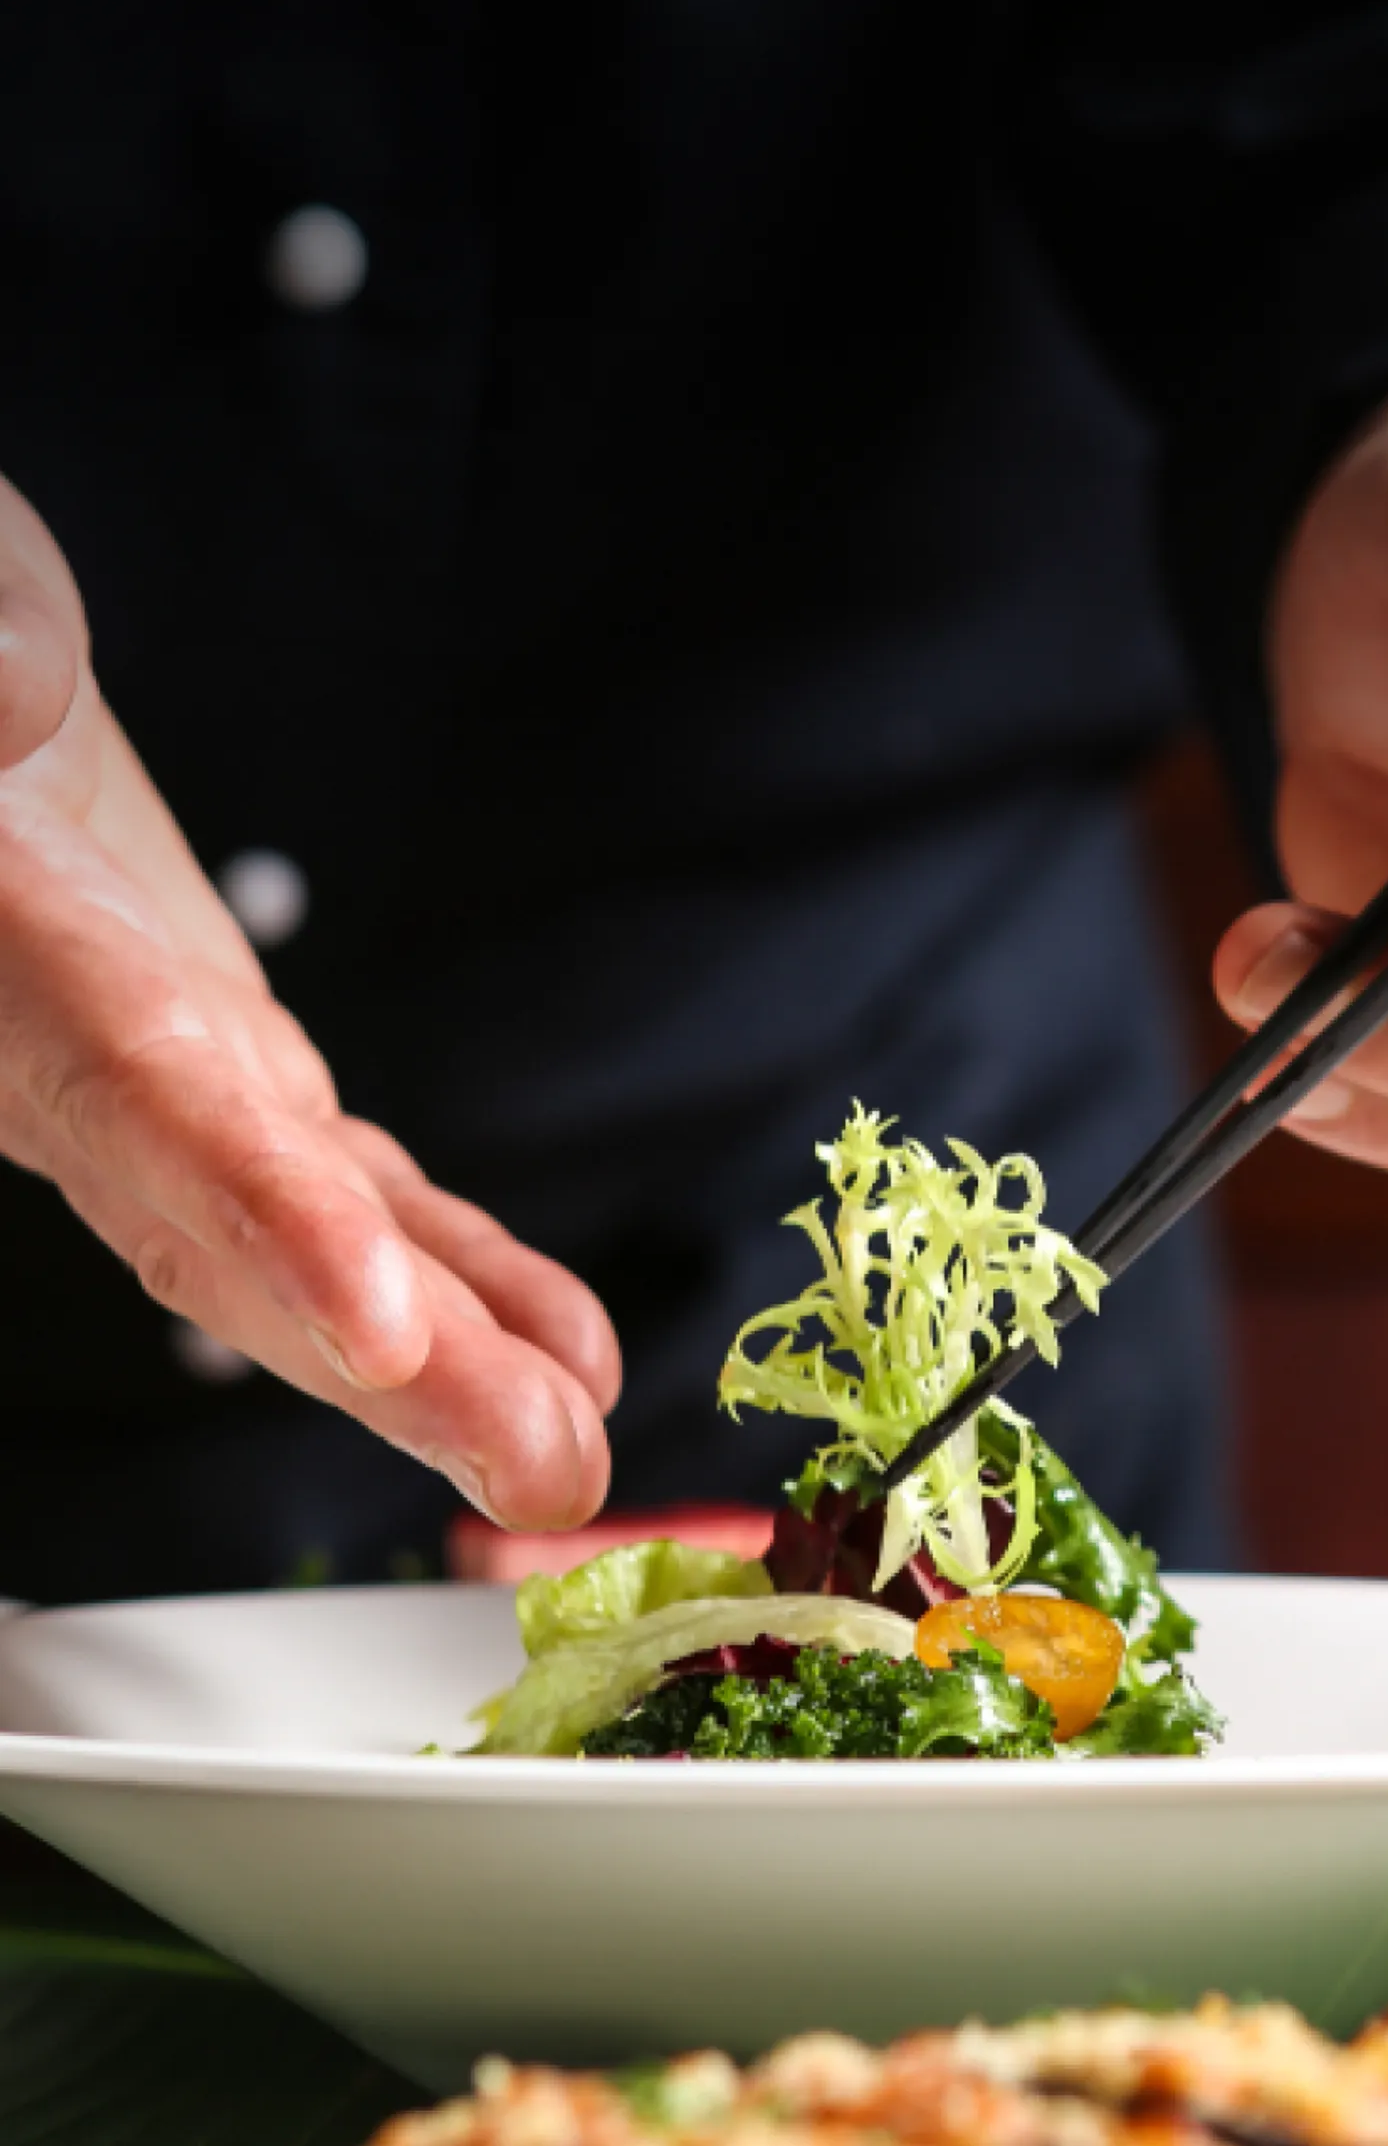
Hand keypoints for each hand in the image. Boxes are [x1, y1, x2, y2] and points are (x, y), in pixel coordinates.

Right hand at [0, 473, 617, 1523]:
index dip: (260, 1217)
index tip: (378, 1322)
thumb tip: (13, 677)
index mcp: (24, 972)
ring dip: (451, 1363)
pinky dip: (458, 1274)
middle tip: (542, 1468)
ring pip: (318, 1248)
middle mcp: (87, 1070)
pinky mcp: (239, 1084)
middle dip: (394, 1371)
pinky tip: (558, 1343)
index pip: (145, 1107)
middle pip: (244, 1241)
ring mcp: (173, 1094)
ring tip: (573, 1449)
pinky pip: (356, 1195)